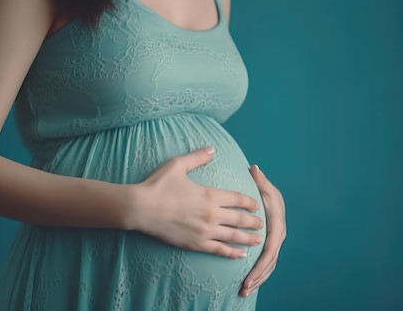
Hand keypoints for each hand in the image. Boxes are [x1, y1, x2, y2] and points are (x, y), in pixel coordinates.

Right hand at [130, 147, 263, 258]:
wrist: (140, 208)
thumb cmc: (157, 185)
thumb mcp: (177, 165)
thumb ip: (197, 157)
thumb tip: (212, 148)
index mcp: (210, 195)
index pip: (238, 199)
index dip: (250, 202)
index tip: (256, 204)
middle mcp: (211, 214)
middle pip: (240, 219)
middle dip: (253, 222)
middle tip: (262, 223)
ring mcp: (204, 231)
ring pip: (233, 236)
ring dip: (248, 238)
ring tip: (258, 240)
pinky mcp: (195, 244)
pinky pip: (219, 250)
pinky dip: (232, 253)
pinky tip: (240, 254)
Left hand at [240, 165, 286, 296]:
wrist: (269, 196)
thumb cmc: (264, 191)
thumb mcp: (263, 185)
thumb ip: (259, 180)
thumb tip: (254, 169)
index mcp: (276, 224)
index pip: (270, 248)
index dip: (260, 264)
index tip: (249, 275)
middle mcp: (277, 237)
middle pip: (269, 262)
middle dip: (257, 276)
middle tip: (244, 288)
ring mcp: (274, 243)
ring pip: (268, 266)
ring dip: (257, 279)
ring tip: (244, 291)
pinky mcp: (268, 246)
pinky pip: (264, 264)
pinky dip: (258, 275)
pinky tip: (248, 285)